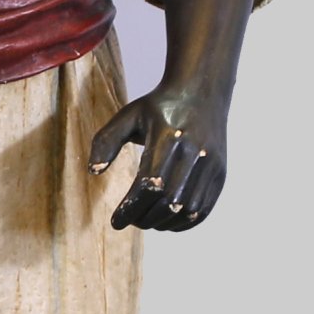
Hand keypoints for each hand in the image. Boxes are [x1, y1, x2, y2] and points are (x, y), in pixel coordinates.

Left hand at [89, 86, 229, 231]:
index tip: (116, 220)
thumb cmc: (158, 106)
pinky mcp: (220, 173)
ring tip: (146, 220)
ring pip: (187, 210)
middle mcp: (193, 152)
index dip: (132, 208)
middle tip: (130, 220)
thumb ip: (106, 141)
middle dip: (145, 218)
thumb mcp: (127, 115)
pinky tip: (166, 220)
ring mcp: (211, 164)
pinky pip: (202, 210)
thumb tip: (93, 171)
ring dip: (163, 223)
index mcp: (168, 137)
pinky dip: (183, 223)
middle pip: (168, 201)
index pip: (150, 184)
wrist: (201, 90)